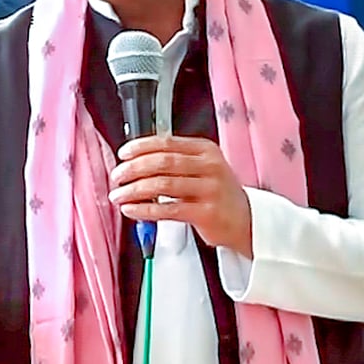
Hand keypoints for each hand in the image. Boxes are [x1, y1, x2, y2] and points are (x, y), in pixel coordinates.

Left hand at [109, 136, 252, 255]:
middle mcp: (210, 166)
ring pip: (162, 185)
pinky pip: (167, 209)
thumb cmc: (218, 194)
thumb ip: (177, 161)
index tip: (123, 154)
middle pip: (162, 162)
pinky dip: (144, 210)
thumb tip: (136, 161)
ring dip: (134, 190)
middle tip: (117, 177)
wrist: (246, 220)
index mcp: (206, 150)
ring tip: (119, 195)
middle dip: (133, 169)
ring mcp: (209, 189)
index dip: (140, 147)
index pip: (167, 142)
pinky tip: (131, 210)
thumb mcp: (204, 168)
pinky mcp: (206, 213)